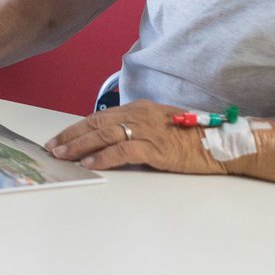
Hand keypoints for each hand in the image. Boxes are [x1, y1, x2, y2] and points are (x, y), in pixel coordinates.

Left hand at [44, 100, 236, 174]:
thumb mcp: (160, 126)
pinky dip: (104, 157)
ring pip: (105, 135)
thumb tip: (111, 141)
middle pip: (96, 124)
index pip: (100, 117)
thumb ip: (137, 130)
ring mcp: (148, 131)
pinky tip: (90, 164)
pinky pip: (124, 151)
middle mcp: (139, 116)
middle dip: (71, 136)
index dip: (77, 128)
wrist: (222, 142)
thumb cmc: (193, 136)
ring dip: (80, 146)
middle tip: (52, 148)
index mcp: (139, 109)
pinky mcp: (157, 148)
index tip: (59, 138)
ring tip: (63, 156)